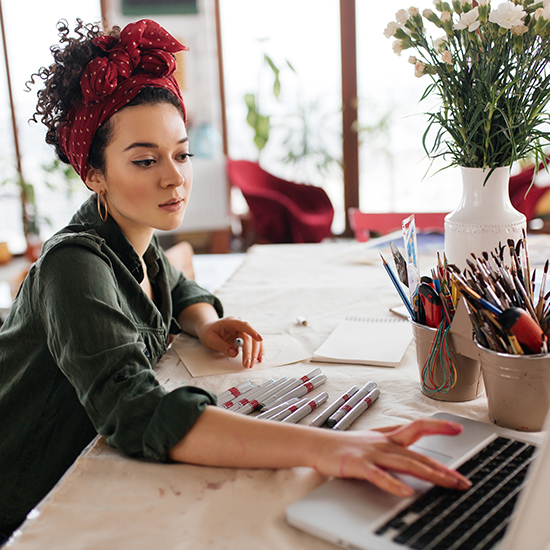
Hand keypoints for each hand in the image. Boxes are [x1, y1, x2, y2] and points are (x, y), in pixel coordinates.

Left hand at [197, 316, 263, 368]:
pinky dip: (257, 351)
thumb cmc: (208, 333)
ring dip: (254, 353)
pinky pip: (254, 344)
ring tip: (251, 364)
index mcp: (230, 322)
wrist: (208, 330)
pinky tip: (259, 358)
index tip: (259, 339)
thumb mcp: (210, 340)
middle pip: (249, 337)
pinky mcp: (245, 337)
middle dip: (250, 351)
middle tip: (247, 364)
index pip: (244, 325)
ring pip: (254, 341)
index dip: (252, 331)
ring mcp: (243, 331)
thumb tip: (234, 353)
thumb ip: (222, 346)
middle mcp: (239, 325)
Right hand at [313, 419, 471, 496]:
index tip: (458, 427)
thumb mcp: (374, 438)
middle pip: (418, 454)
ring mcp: (372, 453)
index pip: (418, 427)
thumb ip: (394, 438)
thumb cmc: (346, 445)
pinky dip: (394, 484)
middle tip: (462, 480)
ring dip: (429, 474)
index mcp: (388, 437)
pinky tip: (407, 492)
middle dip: (443, 468)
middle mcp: (384, 443)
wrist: (319, 445)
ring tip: (447, 483)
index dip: (438, 426)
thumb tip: (413, 437)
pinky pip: (380, 476)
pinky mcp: (359, 465)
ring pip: (406, 463)